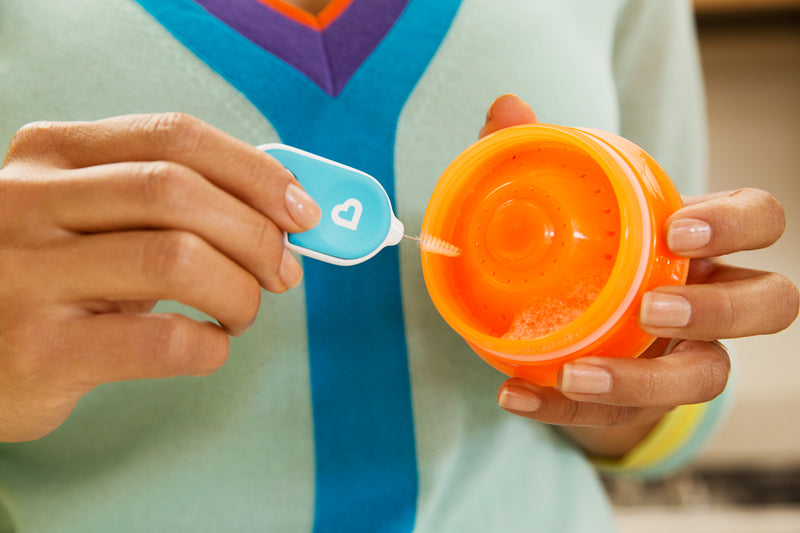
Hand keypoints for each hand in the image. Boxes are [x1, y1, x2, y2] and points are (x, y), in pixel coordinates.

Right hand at [0, 113, 320, 440]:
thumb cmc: (59, 276)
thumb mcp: (96, 219)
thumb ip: (173, 202)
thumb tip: (285, 215)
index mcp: (52, 154)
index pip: (174, 136)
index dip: (255, 172)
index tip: (302, 211)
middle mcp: (27, 202)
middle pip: (179, 192)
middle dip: (256, 235)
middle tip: (283, 272)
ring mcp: (25, 275)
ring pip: (177, 261)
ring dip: (240, 292)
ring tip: (241, 312)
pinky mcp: (39, 351)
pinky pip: (162, 341)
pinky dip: (211, 346)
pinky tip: (207, 346)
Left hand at [480, 95, 798, 456]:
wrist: (574, 323)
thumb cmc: (589, 249)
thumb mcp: (562, 201)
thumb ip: (535, 155)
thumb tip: (506, 106)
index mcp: (701, 239)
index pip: (759, 219)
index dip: (736, 225)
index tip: (678, 231)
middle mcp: (712, 298)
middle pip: (769, 304)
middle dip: (720, 309)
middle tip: (652, 309)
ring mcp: (686, 356)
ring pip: (710, 378)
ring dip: (647, 383)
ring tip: (578, 374)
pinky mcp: (644, 403)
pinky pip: (620, 417)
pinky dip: (565, 410)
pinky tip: (515, 396)